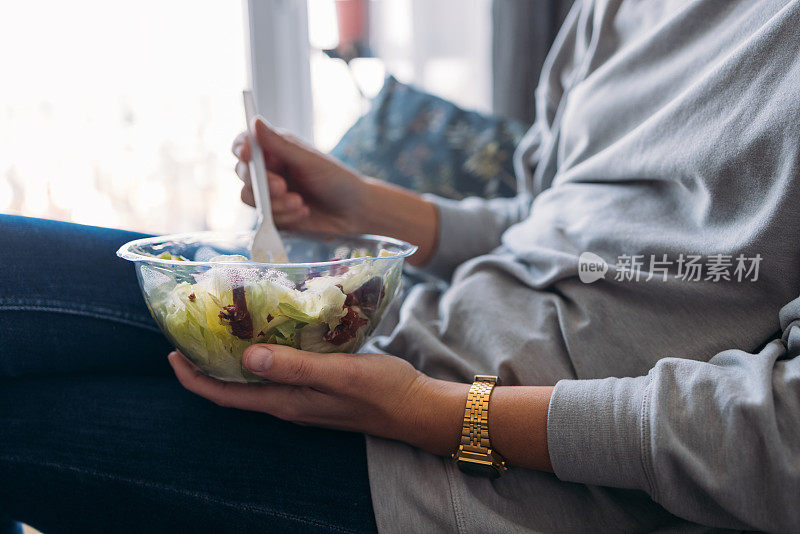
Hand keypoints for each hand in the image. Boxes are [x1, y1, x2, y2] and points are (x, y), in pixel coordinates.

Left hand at [168, 345, 467, 456]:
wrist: (418, 408)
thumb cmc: (383, 390)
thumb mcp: (340, 373)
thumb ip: (295, 366)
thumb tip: (246, 357)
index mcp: (287, 402)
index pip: (224, 395)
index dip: (193, 377)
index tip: (171, 351)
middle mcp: (288, 404)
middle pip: (233, 389)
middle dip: (206, 365)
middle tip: (191, 332)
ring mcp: (303, 398)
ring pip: (254, 381)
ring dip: (232, 360)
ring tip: (222, 328)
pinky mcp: (317, 388)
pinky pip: (277, 374)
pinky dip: (261, 355)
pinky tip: (269, 332)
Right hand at [232, 118, 366, 232]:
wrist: (354, 213)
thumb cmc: (338, 180)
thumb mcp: (310, 161)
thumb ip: (281, 145)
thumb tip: (255, 122)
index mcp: (277, 148)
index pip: (245, 143)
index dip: (241, 148)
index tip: (247, 154)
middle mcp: (270, 169)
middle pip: (243, 173)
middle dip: (261, 183)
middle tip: (282, 187)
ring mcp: (269, 193)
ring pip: (249, 197)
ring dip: (275, 203)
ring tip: (300, 203)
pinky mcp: (274, 214)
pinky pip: (264, 217)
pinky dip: (284, 216)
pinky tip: (303, 212)